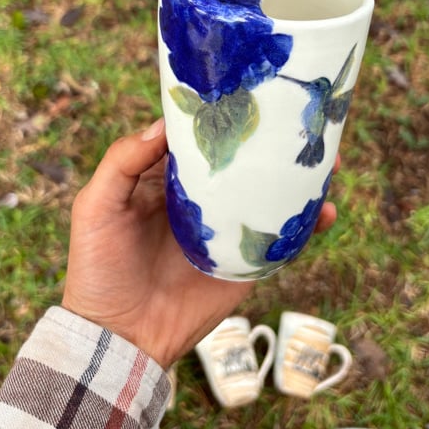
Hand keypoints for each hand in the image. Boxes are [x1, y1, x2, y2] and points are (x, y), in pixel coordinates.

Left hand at [61, 120, 337, 368]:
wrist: (119, 338)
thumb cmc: (98, 267)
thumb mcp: (96, 206)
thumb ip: (123, 161)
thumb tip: (165, 124)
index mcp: (166, 179)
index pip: (200, 137)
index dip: (224, 114)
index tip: (253, 90)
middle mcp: (201, 198)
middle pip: (244, 161)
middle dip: (275, 141)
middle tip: (307, 123)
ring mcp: (227, 229)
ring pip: (270, 194)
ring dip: (301, 178)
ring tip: (332, 163)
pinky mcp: (246, 263)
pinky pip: (283, 239)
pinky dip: (309, 225)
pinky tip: (328, 211)